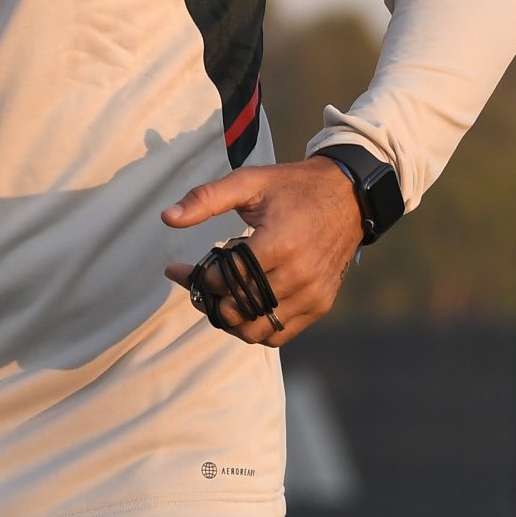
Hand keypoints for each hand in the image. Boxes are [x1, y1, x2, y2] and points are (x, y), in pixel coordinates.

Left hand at [160, 157, 363, 346]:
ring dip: (229, 318)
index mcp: (280, 243)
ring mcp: (313, 294)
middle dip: (207, 300)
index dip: (197, 277)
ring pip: (255, 330)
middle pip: (236, 309)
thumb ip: (206, 199)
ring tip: (218, 296)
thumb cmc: (293, 187)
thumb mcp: (249, 182)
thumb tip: (167, 218)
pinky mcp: (320, 305)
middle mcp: (299, 275)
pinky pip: (280, 334)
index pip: (225, 279)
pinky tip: (243, 304)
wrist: (348, 196)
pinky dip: (255, 327)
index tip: (178, 269)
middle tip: (196, 283)